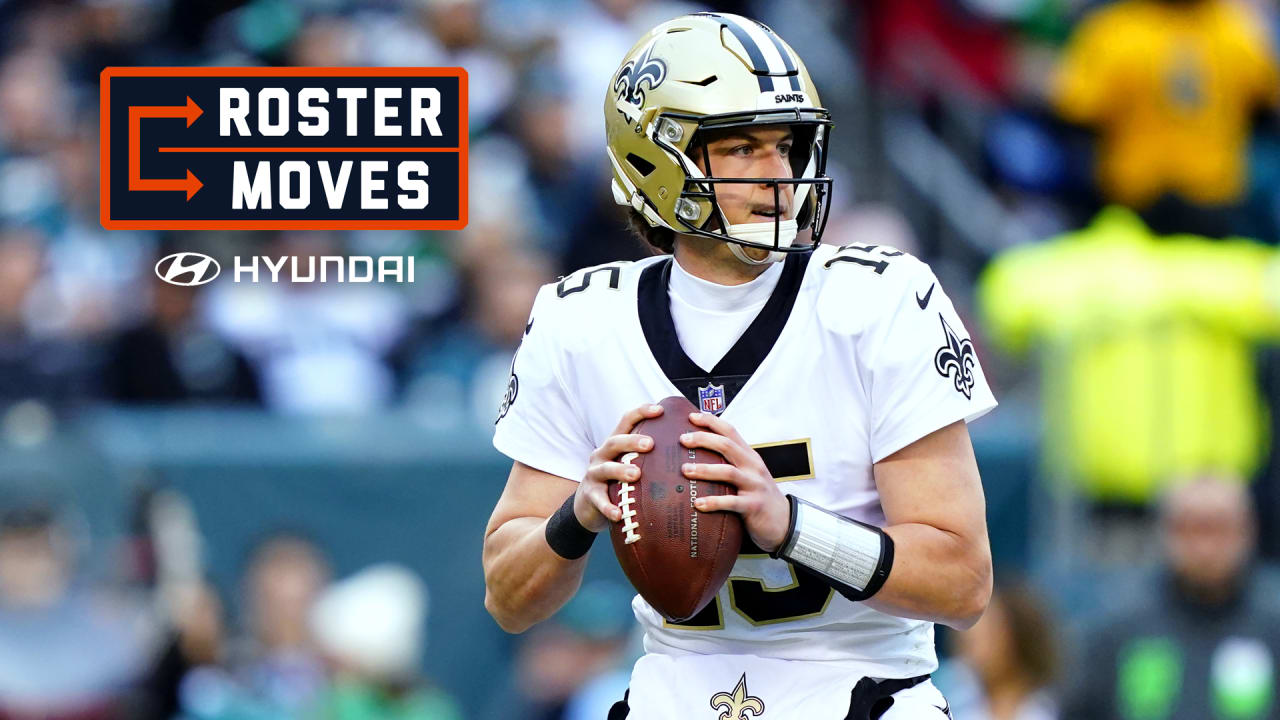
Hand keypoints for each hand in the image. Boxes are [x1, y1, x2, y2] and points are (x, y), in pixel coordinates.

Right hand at [573, 403, 663, 531]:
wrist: (586, 506)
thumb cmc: (616, 481)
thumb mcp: (626, 463)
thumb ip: (646, 455)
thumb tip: (686, 447)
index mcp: (615, 444)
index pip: (626, 421)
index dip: (641, 412)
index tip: (660, 410)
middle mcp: (602, 455)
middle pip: (615, 442)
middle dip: (632, 441)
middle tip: (650, 444)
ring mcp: (594, 475)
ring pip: (605, 469)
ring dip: (621, 470)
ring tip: (636, 474)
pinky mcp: (590, 495)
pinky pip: (599, 500)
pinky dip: (608, 507)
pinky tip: (618, 514)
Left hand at [680, 411, 789, 552]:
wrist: (784, 523)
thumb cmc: (758, 496)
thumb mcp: (748, 474)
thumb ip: (730, 463)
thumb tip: (696, 456)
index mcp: (749, 456)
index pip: (730, 431)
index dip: (711, 421)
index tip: (691, 416)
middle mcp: (753, 467)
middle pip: (727, 446)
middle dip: (703, 439)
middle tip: (682, 439)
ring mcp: (755, 485)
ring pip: (728, 472)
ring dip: (704, 469)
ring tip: (685, 470)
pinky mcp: (754, 506)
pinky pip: (732, 502)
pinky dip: (714, 502)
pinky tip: (698, 503)